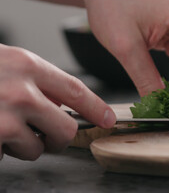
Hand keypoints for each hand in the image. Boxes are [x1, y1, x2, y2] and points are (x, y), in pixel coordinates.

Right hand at [0, 44, 115, 159]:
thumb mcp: (6, 61)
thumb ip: (34, 79)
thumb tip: (58, 103)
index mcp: (27, 66)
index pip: (75, 90)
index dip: (95, 108)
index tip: (108, 119)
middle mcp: (21, 92)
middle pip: (66, 128)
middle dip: (58, 138)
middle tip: (45, 138)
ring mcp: (6, 118)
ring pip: (36, 148)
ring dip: (22, 146)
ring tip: (3, 129)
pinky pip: (6, 156)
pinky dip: (0, 150)